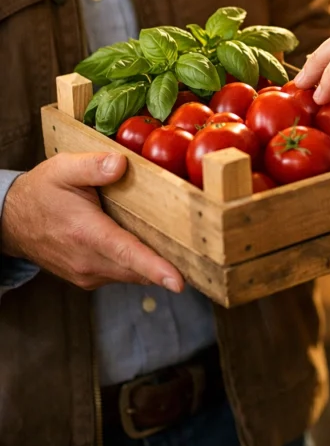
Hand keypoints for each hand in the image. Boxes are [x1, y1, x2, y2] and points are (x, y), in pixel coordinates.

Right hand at [1, 152, 183, 292]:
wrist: (11, 220)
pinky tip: (141, 242)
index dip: (155, 268)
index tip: (178, 282)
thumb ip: (93, 165)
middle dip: (166, 261)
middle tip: (195, 248)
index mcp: (86, 234)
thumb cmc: (41, 191)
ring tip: (170, 241)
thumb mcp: (63, 168)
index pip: (127, 253)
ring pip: (131, 273)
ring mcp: (87, 274)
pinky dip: (135, 263)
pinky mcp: (88, 278)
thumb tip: (122, 164)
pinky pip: (121, 273)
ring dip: (150, 261)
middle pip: (137, 268)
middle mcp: (88, 261)